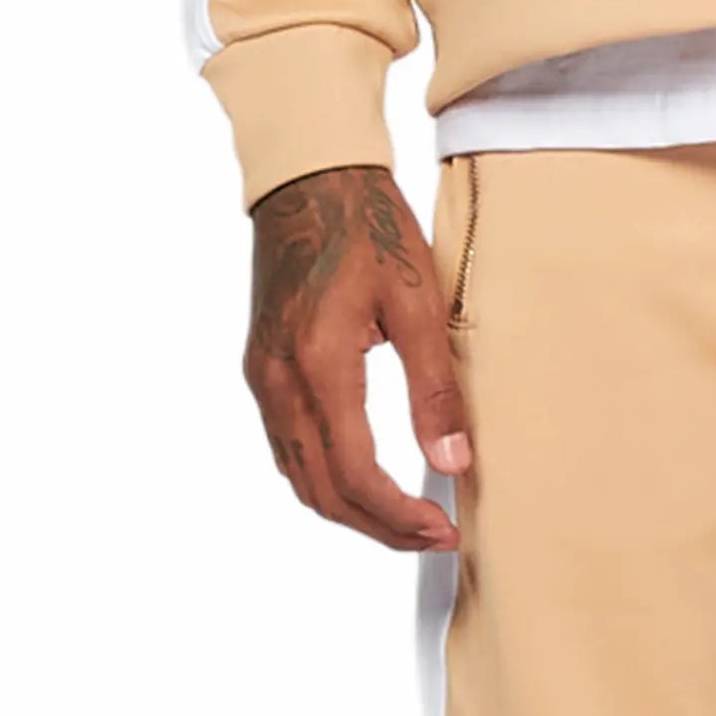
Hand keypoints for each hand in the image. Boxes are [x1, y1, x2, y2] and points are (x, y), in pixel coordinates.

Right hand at [243, 165, 471, 550]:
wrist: (309, 180)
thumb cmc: (369, 229)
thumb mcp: (418, 303)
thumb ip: (435, 390)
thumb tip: (454, 464)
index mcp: (320, 365)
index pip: (355, 474)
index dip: (398, 516)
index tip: (442, 528)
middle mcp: (279, 381)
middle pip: (322, 490)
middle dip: (378, 526)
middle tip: (432, 535)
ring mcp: (262, 378)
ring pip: (298, 477)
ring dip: (349, 509)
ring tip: (403, 518)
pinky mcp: (261, 369)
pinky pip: (285, 448)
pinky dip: (322, 479)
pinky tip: (362, 479)